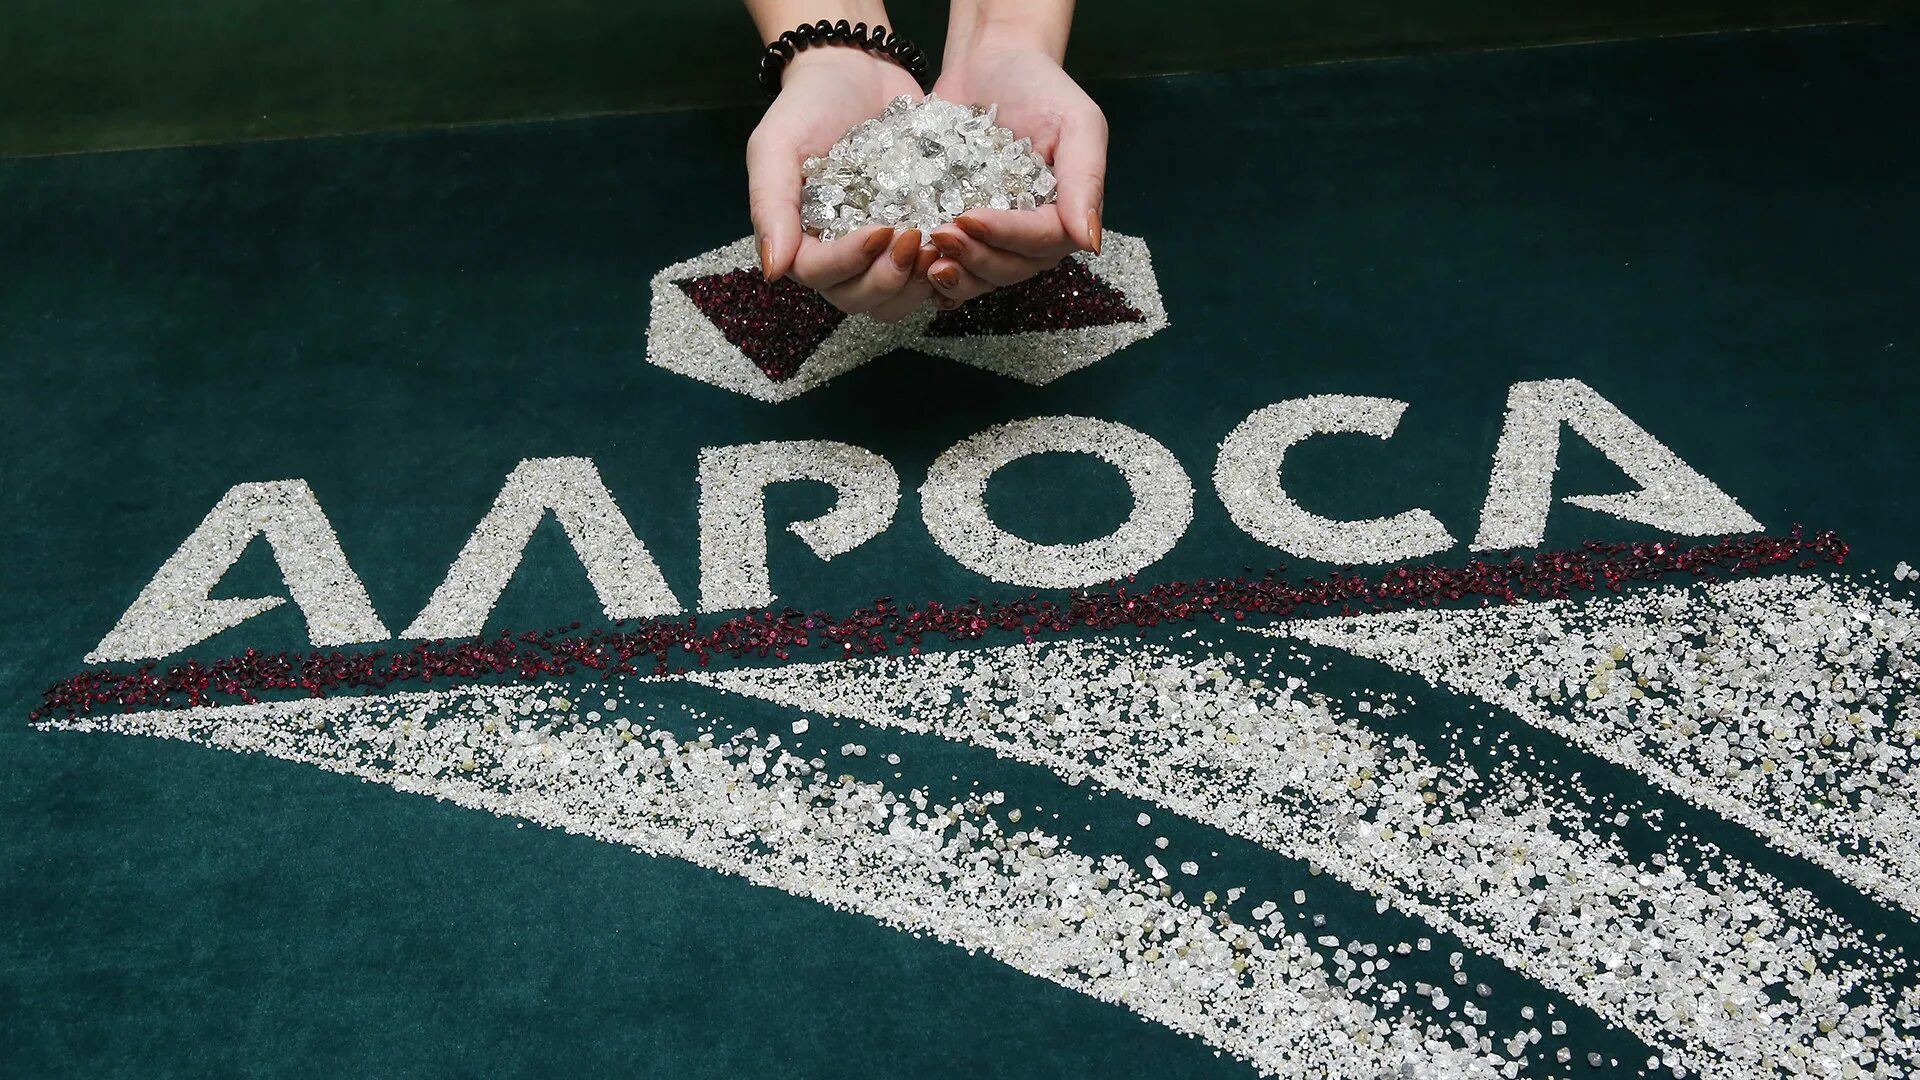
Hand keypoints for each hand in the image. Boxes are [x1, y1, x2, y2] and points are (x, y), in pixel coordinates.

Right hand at [747, 47, 936, 320]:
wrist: (856, 70)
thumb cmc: (807, 105)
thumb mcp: (777, 146)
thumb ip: (770, 206)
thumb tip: (774, 271)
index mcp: (798, 240)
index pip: (818, 274)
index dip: (850, 262)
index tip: (882, 230)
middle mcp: (837, 256)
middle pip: (859, 298)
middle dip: (889, 279)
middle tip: (918, 239)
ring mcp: (877, 253)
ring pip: (895, 299)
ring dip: (919, 284)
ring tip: (941, 247)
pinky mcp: (913, 237)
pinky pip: (927, 276)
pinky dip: (943, 271)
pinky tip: (960, 247)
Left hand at [924, 33, 1105, 305]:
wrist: (990, 63)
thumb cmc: (1039, 86)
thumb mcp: (1076, 122)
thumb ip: (1086, 179)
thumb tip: (1090, 242)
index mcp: (1067, 213)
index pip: (1042, 241)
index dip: (1007, 236)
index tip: (971, 217)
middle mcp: (1034, 235)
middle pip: (1010, 267)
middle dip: (976, 258)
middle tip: (940, 235)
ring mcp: (997, 237)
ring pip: (981, 277)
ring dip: (955, 275)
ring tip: (925, 258)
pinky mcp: (963, 232)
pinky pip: (955, 266)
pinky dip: (935, 274)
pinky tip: (915, 267)